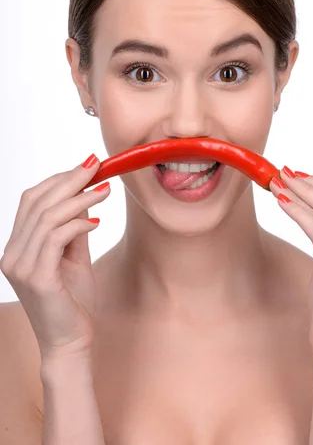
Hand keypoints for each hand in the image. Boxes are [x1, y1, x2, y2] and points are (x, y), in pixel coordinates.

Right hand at [0, 155, 110, 359]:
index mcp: (17, 247)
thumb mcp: (74, 255)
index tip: (86, 166)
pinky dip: (78, 223)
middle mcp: (12, 254)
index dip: (58, 179)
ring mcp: (20, 266)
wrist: (71, 343)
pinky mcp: (37, 278)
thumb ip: (75, 226)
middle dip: (69, 180)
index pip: (31, 200)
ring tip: (105, 190)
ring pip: (47, 216)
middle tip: (97, 166)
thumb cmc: (74, 301)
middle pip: (37, 202)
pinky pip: (56, 237)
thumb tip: (85, 195)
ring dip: (80, 198)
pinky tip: (97, 221)